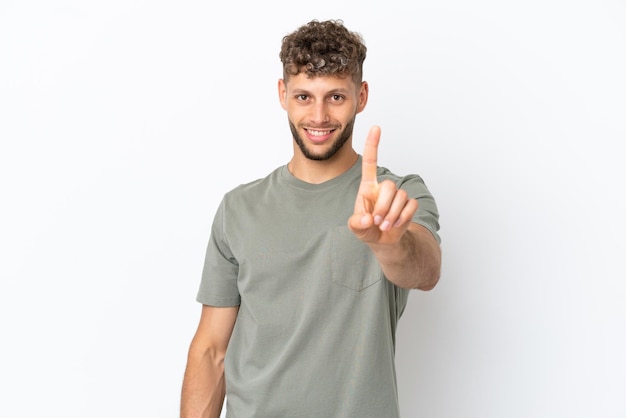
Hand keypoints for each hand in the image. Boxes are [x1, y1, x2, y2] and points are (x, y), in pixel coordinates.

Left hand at [348, 125, 418, 244]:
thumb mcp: (356, 228)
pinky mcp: (409, 204)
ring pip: (401, 196)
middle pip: (389, 186)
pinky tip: (396, 224)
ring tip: (385, 225)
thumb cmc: (367, 228)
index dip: (373, 145)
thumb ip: (357, 224)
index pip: (370, 162)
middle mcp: (383, 187)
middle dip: (383, 206)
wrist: (383, 241)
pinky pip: (411, 205)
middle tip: (377, 221)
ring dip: (392, 215)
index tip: (375, 127)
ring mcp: (397, 195)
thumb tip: (367, 219)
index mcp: (368, 187)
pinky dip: (403, 218)